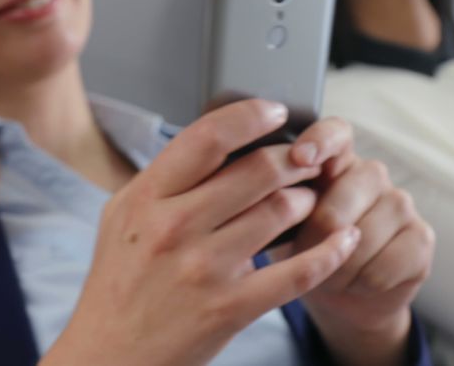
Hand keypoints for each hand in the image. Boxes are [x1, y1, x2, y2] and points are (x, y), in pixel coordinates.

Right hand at [41, 101, 361, 365]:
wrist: (109, 354)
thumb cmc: (119, 282)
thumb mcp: (123, 216)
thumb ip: (165, 178)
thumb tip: (218, 138)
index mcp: (147, 198)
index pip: (208, 137)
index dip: (251, 115)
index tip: (276, 112)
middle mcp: (174, 228)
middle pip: (258, 171)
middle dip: (294, 159)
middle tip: (307, 160)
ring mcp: (204, 269)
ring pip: (282, 212)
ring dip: (308, 200)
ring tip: (309, 201)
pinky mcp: (230, 308)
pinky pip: (297, 272)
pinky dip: (329, 251)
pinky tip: (343, 239)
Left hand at [275, 119, 434, 365]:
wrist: (341, 297)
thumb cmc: (304, 250)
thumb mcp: (280, 221)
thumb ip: (274, 196)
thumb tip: (250, 183)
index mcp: (334, 160)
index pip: (335, 132)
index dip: (319, 140)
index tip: (298, 157)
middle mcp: (371, 174)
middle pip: (340, 200)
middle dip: (314, 240)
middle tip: (304, 258)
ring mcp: (401, 203)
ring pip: (361, 238)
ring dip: (336, 269)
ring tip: (328, 274)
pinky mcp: (421, 238)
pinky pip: (383, 266)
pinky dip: (361, 284)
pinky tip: (356, 283)